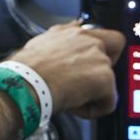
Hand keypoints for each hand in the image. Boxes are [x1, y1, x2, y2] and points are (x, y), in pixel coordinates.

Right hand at [7, 22, 121, 118]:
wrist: (24, 83)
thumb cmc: (25, 69)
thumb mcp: (41, 43)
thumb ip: (61, 37)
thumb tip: (67, 29)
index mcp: (73, 33)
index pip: (103, 34)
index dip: (104, 50)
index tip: (94, 63)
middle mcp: (88, 41)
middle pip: (114, 53)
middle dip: (101, 71)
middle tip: (83, 82)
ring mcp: (99, 58)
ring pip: (108, 81)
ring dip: (92, 92)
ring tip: (69, 96)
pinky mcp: (105, 79)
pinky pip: (108, 102)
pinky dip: (93, 110)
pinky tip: (74, 106)